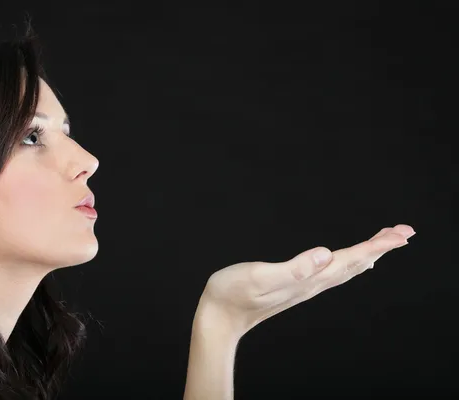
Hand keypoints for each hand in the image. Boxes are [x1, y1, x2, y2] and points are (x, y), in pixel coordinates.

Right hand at [197, 224, 415, 340]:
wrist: (219, 317)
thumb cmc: (231, 294)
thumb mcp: (259, 277)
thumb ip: (293, 268)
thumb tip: (325, 254)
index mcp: (307, 280)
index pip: (349, 260)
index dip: (376, 246)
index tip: (400, 234)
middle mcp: (311, 285)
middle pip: (354, 265)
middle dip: (380, 248)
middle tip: (405, 232)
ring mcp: (304, 287)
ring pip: (345, 269)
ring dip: (368, 255)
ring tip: (385, 244)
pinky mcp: (295, 287)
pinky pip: (332, 274)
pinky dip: (349, 264)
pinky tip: (350, 262)